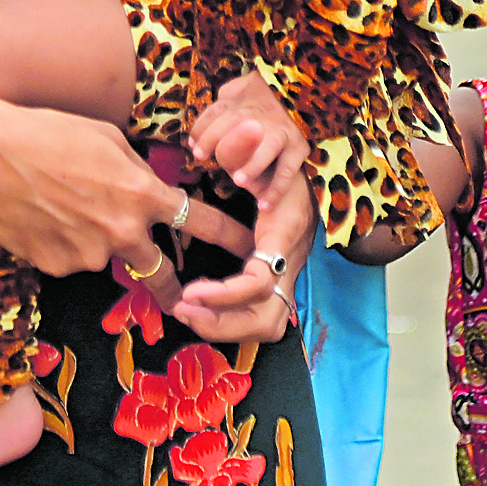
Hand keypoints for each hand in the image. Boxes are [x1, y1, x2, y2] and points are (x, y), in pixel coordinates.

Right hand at [0, 99, 252, 279]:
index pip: (199, 221)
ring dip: (98, 242)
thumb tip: (151, 187)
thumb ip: (137, 169)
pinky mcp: (57, 268)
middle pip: (161, 272)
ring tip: (64, 206)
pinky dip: (65, 245)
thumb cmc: (50, 134)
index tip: (250, 248)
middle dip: (175, 288)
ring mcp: (87, 254)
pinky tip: (43, 217)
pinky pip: (71, 260)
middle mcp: (121, 230)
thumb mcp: (109, 138)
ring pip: (106, 257)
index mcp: (142, 192)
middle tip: (184, 295)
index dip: (230, 237)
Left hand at [174, 164, 315, 344]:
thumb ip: (245, 160)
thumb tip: (229, 167)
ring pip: (266, 325)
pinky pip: (258, 314)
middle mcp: (290, 263)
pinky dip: (230, 319)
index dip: (224, 294)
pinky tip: (201, 307)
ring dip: (225, 327)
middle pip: (267, 320)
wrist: (303, 166)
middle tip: (183, 309)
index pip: (259, 283)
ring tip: (187, 312)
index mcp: (284, 236)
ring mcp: (287, 275)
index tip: (190, 290)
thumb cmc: (277, 162)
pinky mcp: (277, 280)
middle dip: (222, 324)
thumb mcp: (262, 158)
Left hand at [188, 72, 308, 211]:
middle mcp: (261, 114)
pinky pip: (288, 170)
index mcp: (241, 101)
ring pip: (269, 145)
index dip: (203, 130)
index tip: (195, 150)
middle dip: (220, 141)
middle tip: (206, 159)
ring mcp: (282, 130)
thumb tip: (192, 141)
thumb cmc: (254, 106)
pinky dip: (277, 188)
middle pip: (238, 122)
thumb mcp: (234, 99)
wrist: (294, 96)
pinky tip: (264, 205)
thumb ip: (216, 114)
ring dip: (254, 163)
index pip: (218, 112)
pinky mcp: (298, 148)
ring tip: (239, 181)